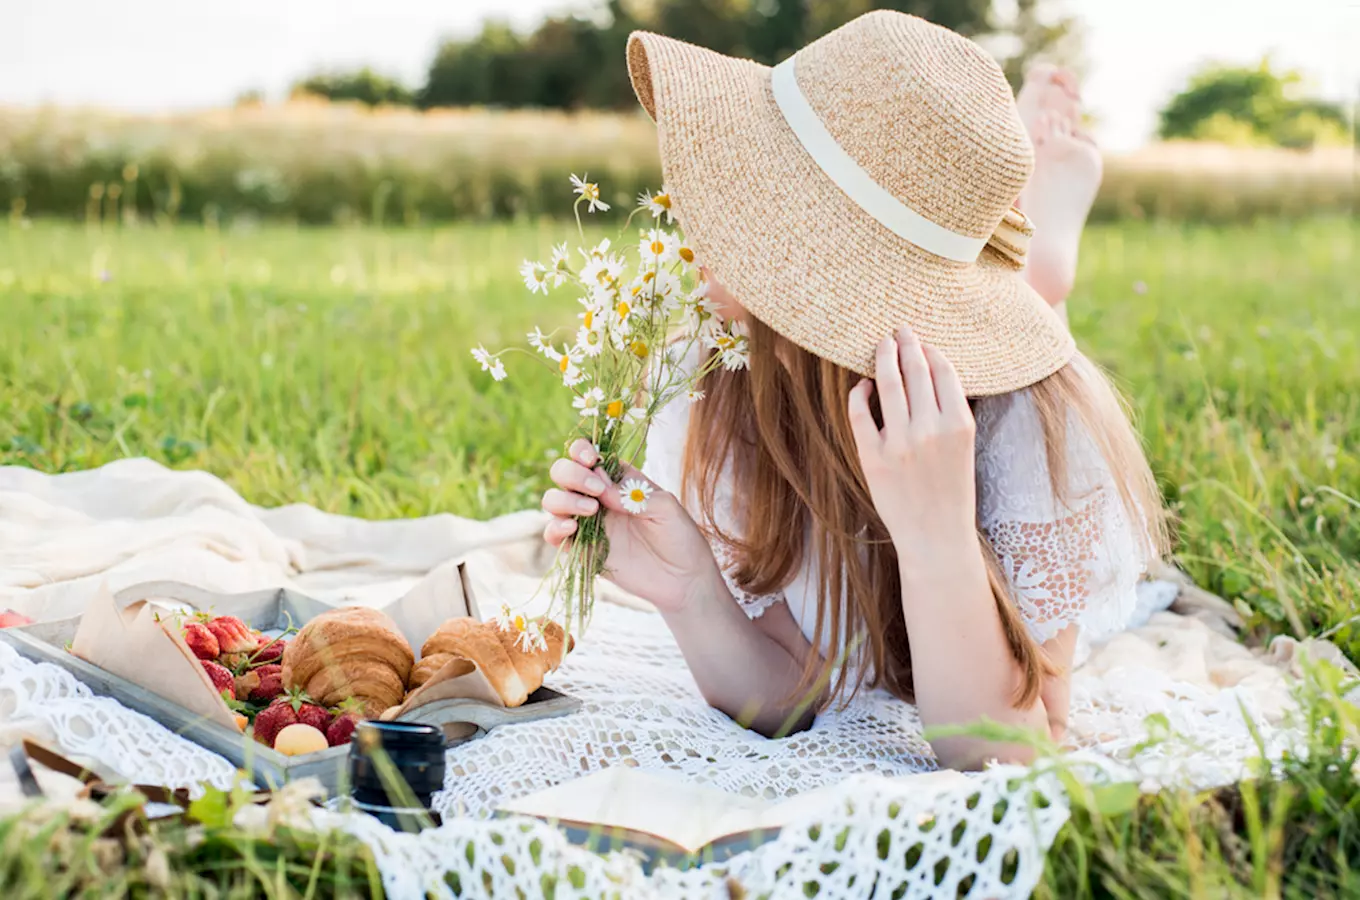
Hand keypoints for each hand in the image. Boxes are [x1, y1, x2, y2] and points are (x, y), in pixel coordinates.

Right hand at [542, 439, 720, 613]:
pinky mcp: (582, 548)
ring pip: (553, 501)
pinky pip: (554, 535)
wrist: (682, 580)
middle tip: (596, 490)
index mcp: (618, 479)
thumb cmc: (679, 536)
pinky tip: (571, 529)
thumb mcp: (666, 507)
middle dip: (571, 474)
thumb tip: (599, 480)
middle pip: (563, 473)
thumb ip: (632, 492)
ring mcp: (587, 522)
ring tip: (592, 510)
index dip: (582, 451)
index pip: (587, 454)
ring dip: (564, 500)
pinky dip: (554, 529)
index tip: (591, 460)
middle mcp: (598, 497)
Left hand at [848, 327, 978, 559]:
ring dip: (883, 358)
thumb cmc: (951, 490)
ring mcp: (900, 444)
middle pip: (915, 370)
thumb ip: (950, 411)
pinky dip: (859, 393)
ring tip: (881, 345)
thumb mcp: (963, 447)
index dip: (931, 350)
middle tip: (898, 330)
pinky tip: (862, 386)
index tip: (922, 340)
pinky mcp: (873, 458)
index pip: (944, 371)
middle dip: (906, 344)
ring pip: (888, 384)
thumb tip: (930, 369)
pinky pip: (860, 414)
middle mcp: (930, 430)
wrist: (936, 536)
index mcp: (959, 425)